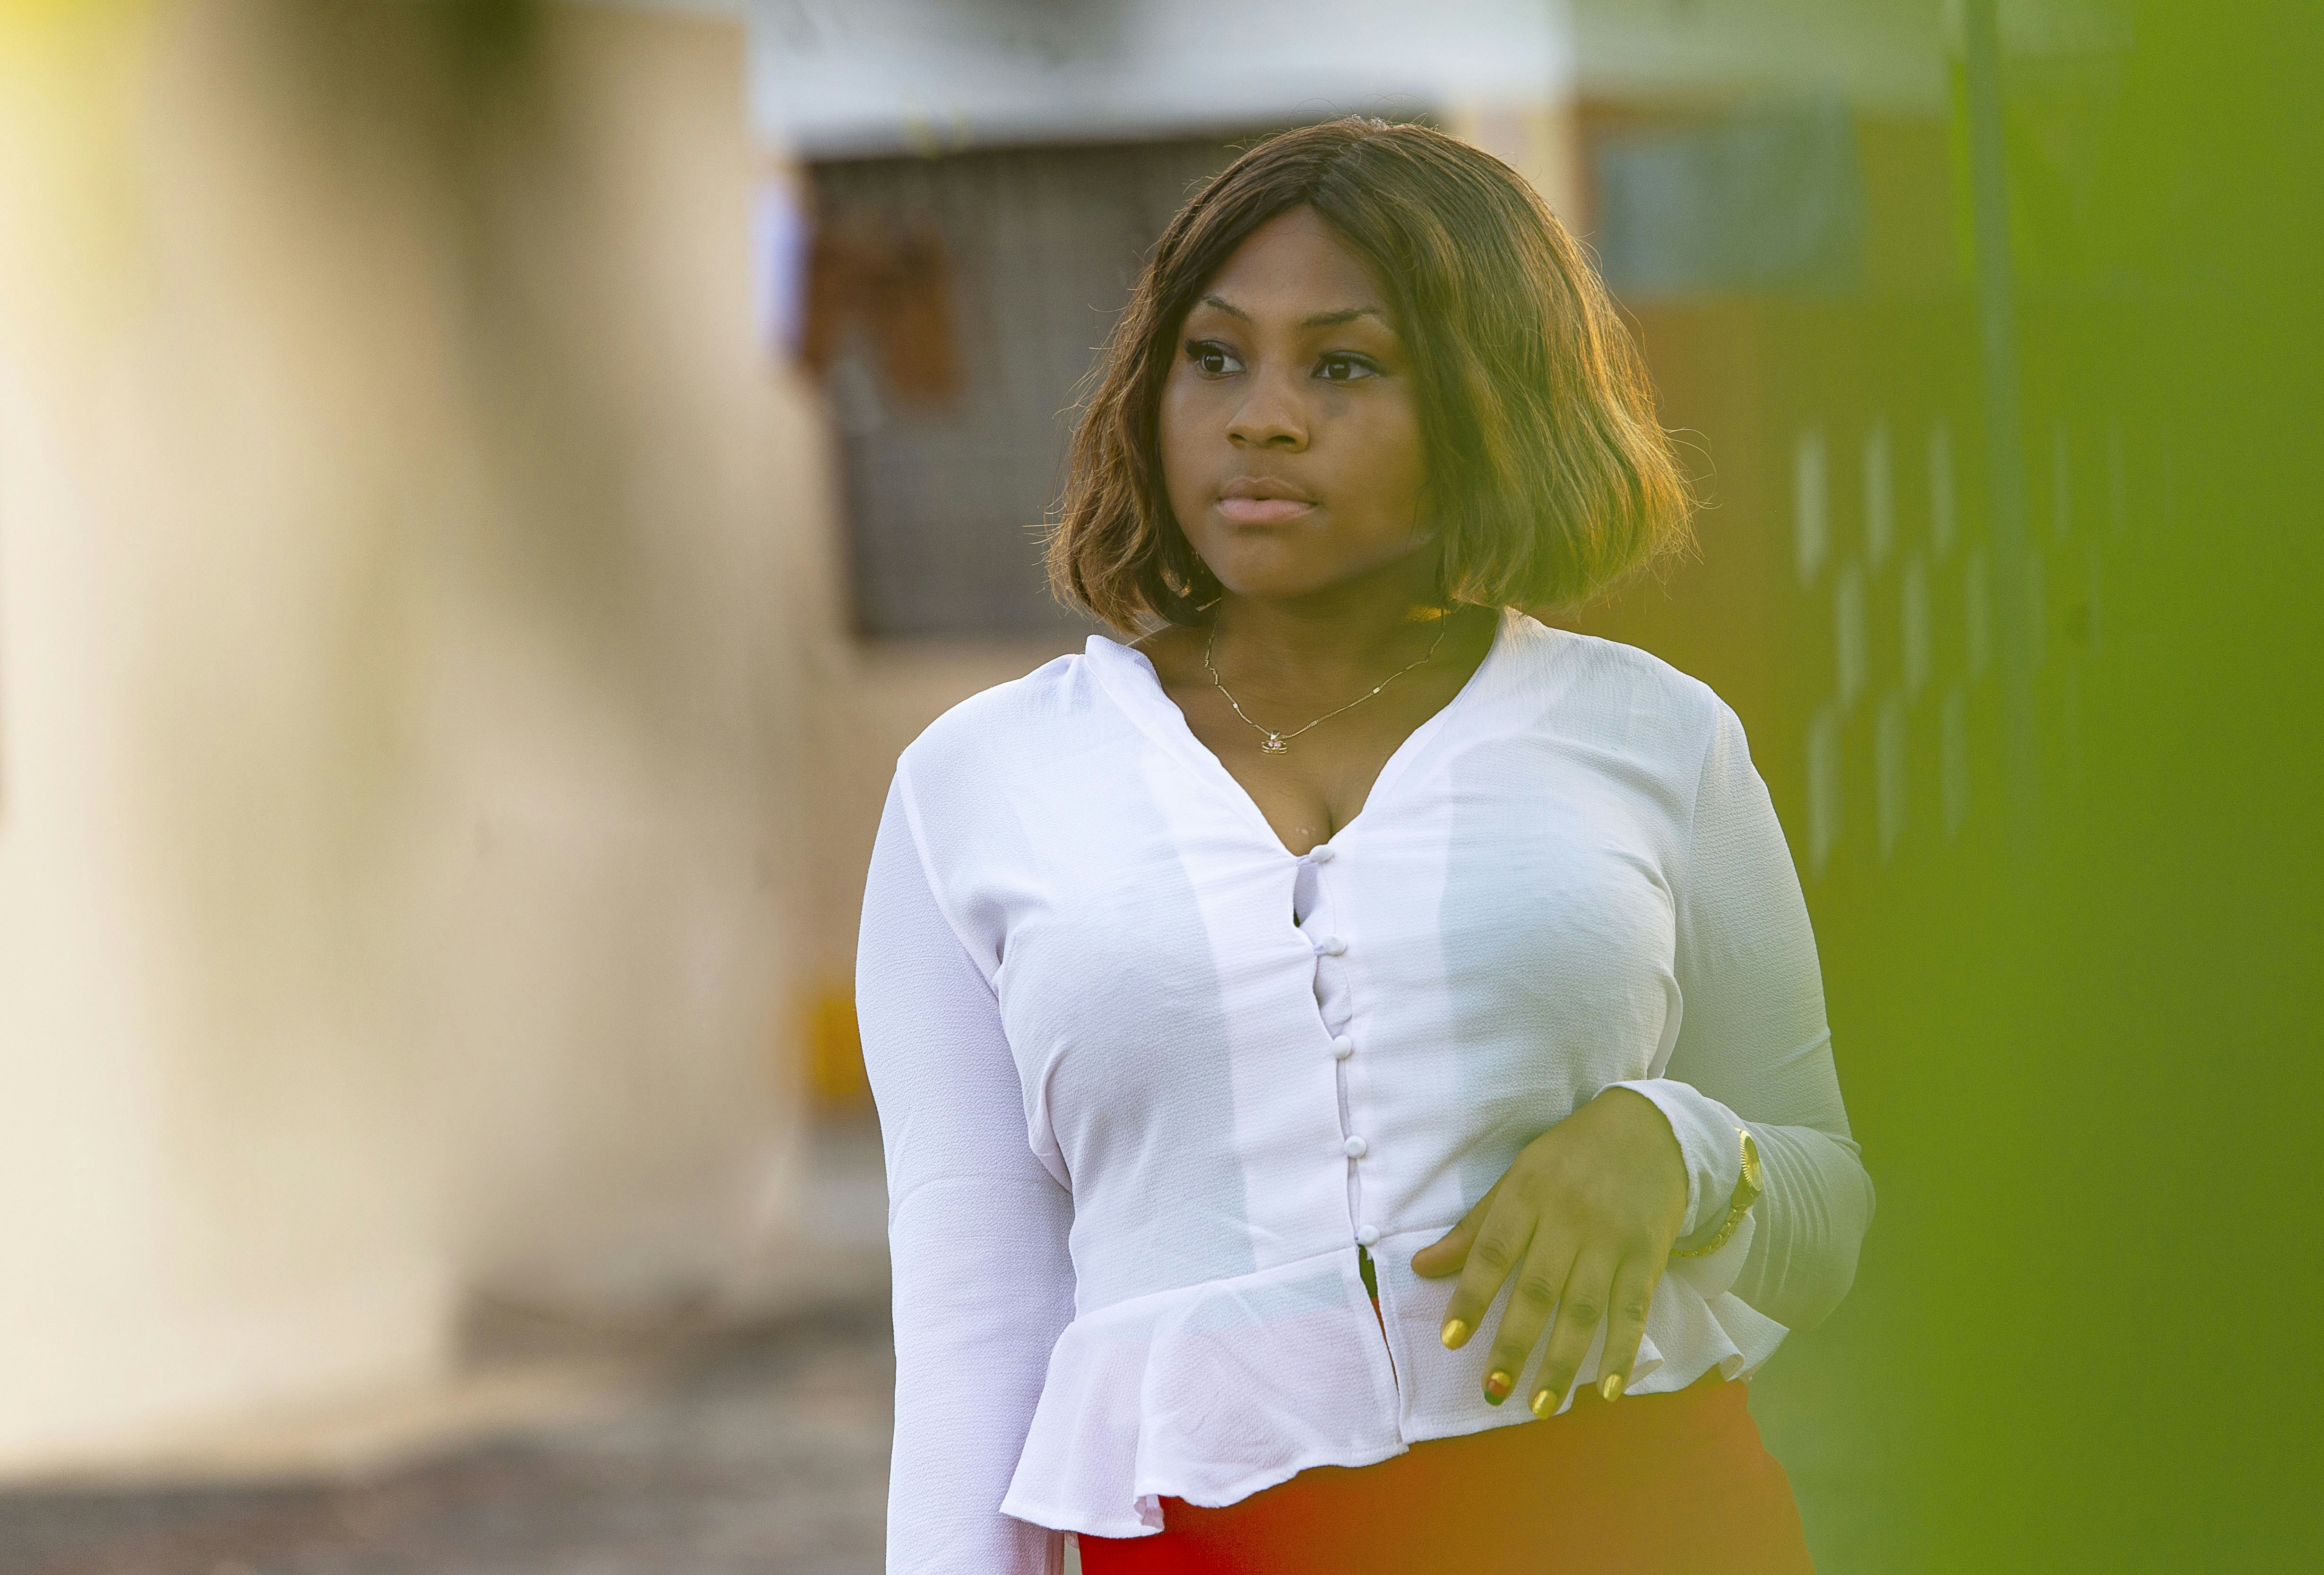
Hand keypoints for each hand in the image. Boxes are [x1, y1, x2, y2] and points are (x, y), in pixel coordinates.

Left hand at [1410, 1087, 1688, 1416]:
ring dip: (1563, 1361)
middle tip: (1494, 1391)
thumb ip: (1474, 1228)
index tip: (1451, 1340)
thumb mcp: (1517, 1179)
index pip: (1493, 1252)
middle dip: (1515, 1344)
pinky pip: (1634, 1309)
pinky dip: (1622, 1351)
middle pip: (1538, 1289)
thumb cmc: (1570, 1159)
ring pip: (1584, 1308)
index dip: (1471, 1296)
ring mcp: (1611, 1241)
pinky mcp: (1648, 1256)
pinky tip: (1607, 1389)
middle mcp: (1569, 1220)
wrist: (1651, 1130)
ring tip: (1542, 1405)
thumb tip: (1422, 1268)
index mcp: (1527, 1196)